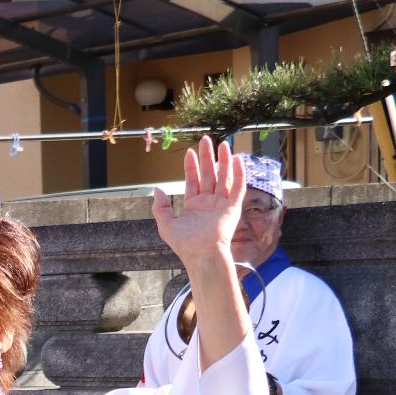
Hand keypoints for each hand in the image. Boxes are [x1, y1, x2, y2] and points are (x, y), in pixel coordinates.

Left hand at [151, 135, 244, 272]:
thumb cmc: (184, 244)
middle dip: (207, 157)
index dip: (191, 166)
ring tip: (223, 144)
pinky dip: (238, 173)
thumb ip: (161, 207)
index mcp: (193, 204)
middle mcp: (208, 202)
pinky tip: (236, 160)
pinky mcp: (233, 207)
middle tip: (206, 139)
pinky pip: (238, 187)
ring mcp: (221, 203)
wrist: (201, 254)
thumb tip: (157, 190)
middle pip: (208, 174)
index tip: (189, 152)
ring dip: (224, 161)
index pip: (193, 180)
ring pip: (224, 177)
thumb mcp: (166, 224)